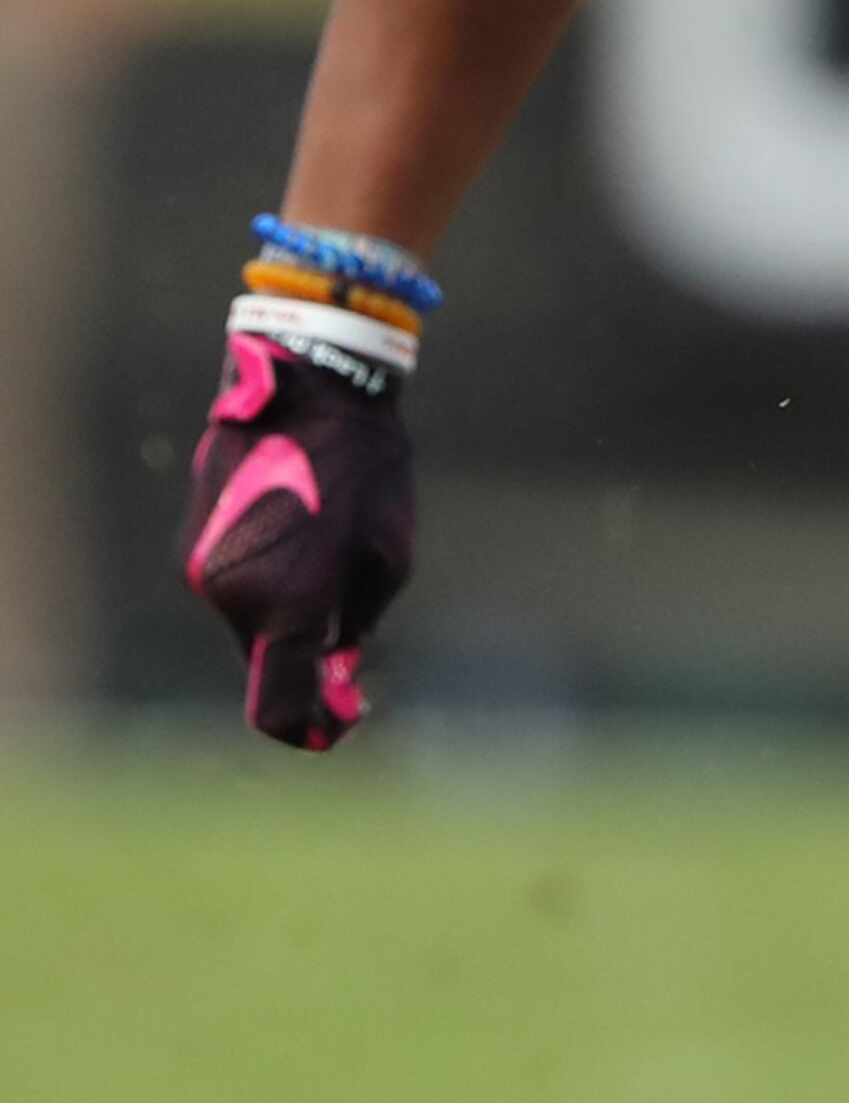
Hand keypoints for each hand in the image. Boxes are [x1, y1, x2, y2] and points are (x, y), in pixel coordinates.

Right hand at [181, 328, 413, 749]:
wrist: (310, 390)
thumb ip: (360, 617)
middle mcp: (233, 600)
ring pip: (251, 620)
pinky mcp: (191, 546)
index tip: (339, 721)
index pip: (279, 705)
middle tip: (349, 632)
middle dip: (306, 656)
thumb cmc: (366, 468)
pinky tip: (300, 529)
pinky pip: (234, 585)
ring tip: (330, 547)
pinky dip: (266, 578)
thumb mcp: (390, 551)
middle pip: (268, 659)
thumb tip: (340, 658)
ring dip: (287, 608)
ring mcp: (202, 573)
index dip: (309, 727)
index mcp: (287, 607)